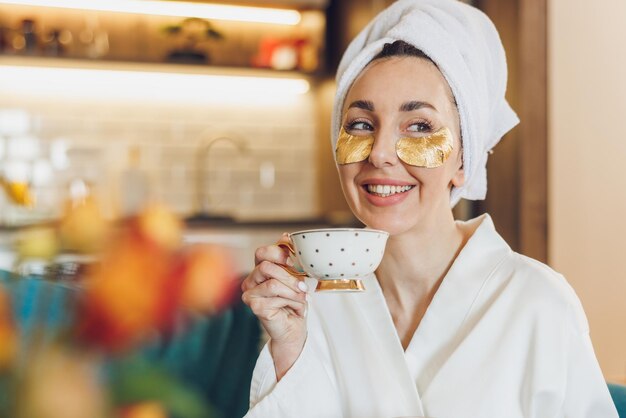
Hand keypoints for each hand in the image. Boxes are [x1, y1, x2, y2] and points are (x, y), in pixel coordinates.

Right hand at [241, 234, 307, 378]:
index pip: (262, 252)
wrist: (295, 328)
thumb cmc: (294, 302)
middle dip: (289, 276)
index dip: (279, 253)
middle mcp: (251, 280)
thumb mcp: (295, 276)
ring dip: (292, 291)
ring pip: (273, 283)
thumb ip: (289, 258)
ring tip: (301, 298)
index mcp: (260, 270)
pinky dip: (290, 301)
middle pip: (266, 266)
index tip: (294, 261)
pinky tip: (294, 308)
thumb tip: (285, 236)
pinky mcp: (254, 306)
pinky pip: (275, 297)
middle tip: (303, 286)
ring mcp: (250, 293)